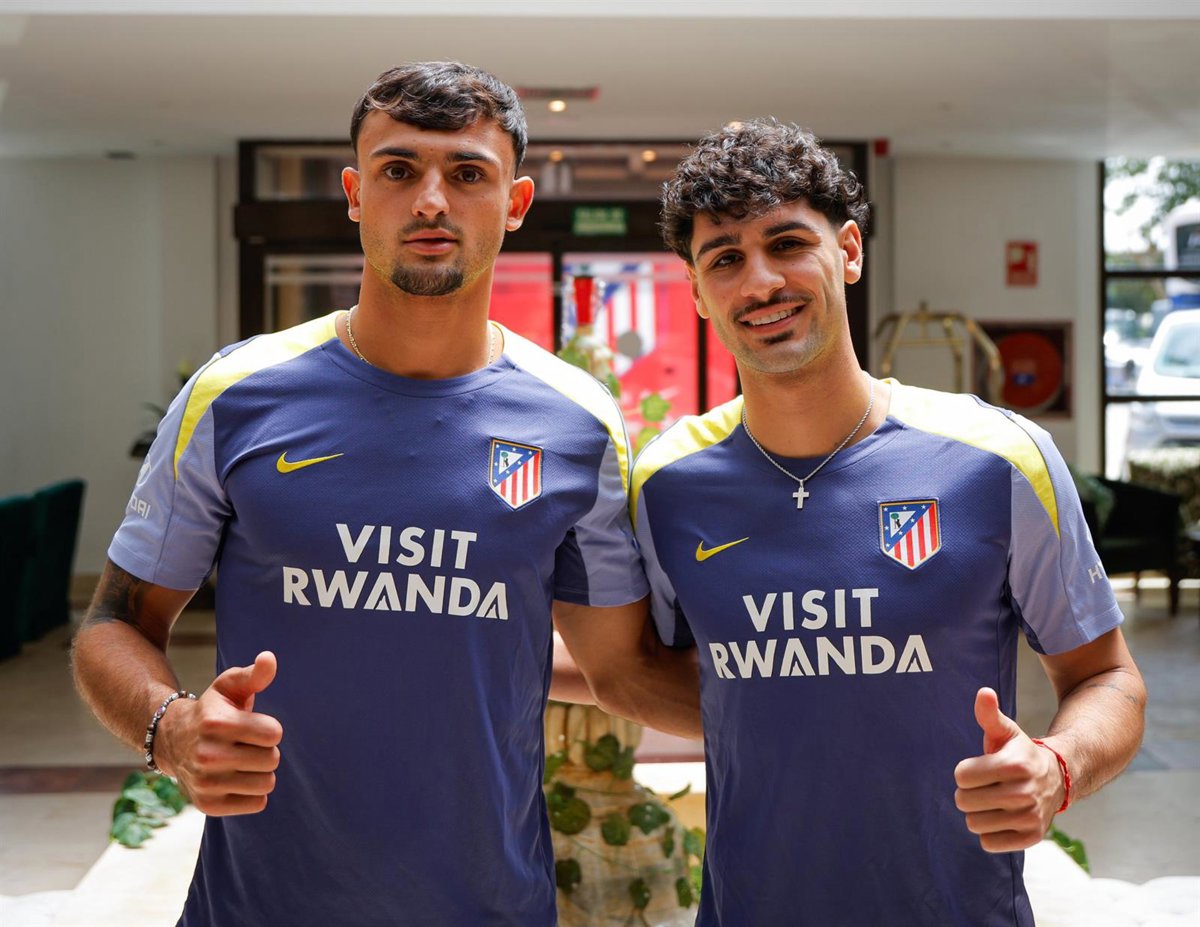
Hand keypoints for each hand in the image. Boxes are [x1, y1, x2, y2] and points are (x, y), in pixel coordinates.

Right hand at [155, 651, 283, 815]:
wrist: (172, 740)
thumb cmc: (211, 710)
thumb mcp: (228, 686)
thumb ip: (254, 674)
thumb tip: (269, 659)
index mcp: (217, 724)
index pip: (274, 734)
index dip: (269, 729)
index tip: (254, 727)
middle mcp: (208, 755)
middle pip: (272, 759)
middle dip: (266, 751)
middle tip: (247, 745)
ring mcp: (206, 783)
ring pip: (267, 783)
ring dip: (261, 772)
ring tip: (243, 762)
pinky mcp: (208, 805)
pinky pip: (257, 804)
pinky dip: (253, 793)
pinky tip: (237, 779)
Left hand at [953, 687, 1064, 852]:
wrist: (1057, 779)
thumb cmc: (1019, 754)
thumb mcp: (1006, 731)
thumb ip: (989, 714)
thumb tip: (984, 692)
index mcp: (1014, 764)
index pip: (962, 776)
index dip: (965, 772)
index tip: (979, 769)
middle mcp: (1024, 793)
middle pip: (964, 801)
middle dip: (968, 793)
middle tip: (984, 787)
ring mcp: (1030, 817)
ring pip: (973, 824)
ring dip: (977, 814)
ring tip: (992, 803)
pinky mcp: (1031, 838)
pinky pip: (989, 843)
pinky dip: (989, 833)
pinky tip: (1001, 819)